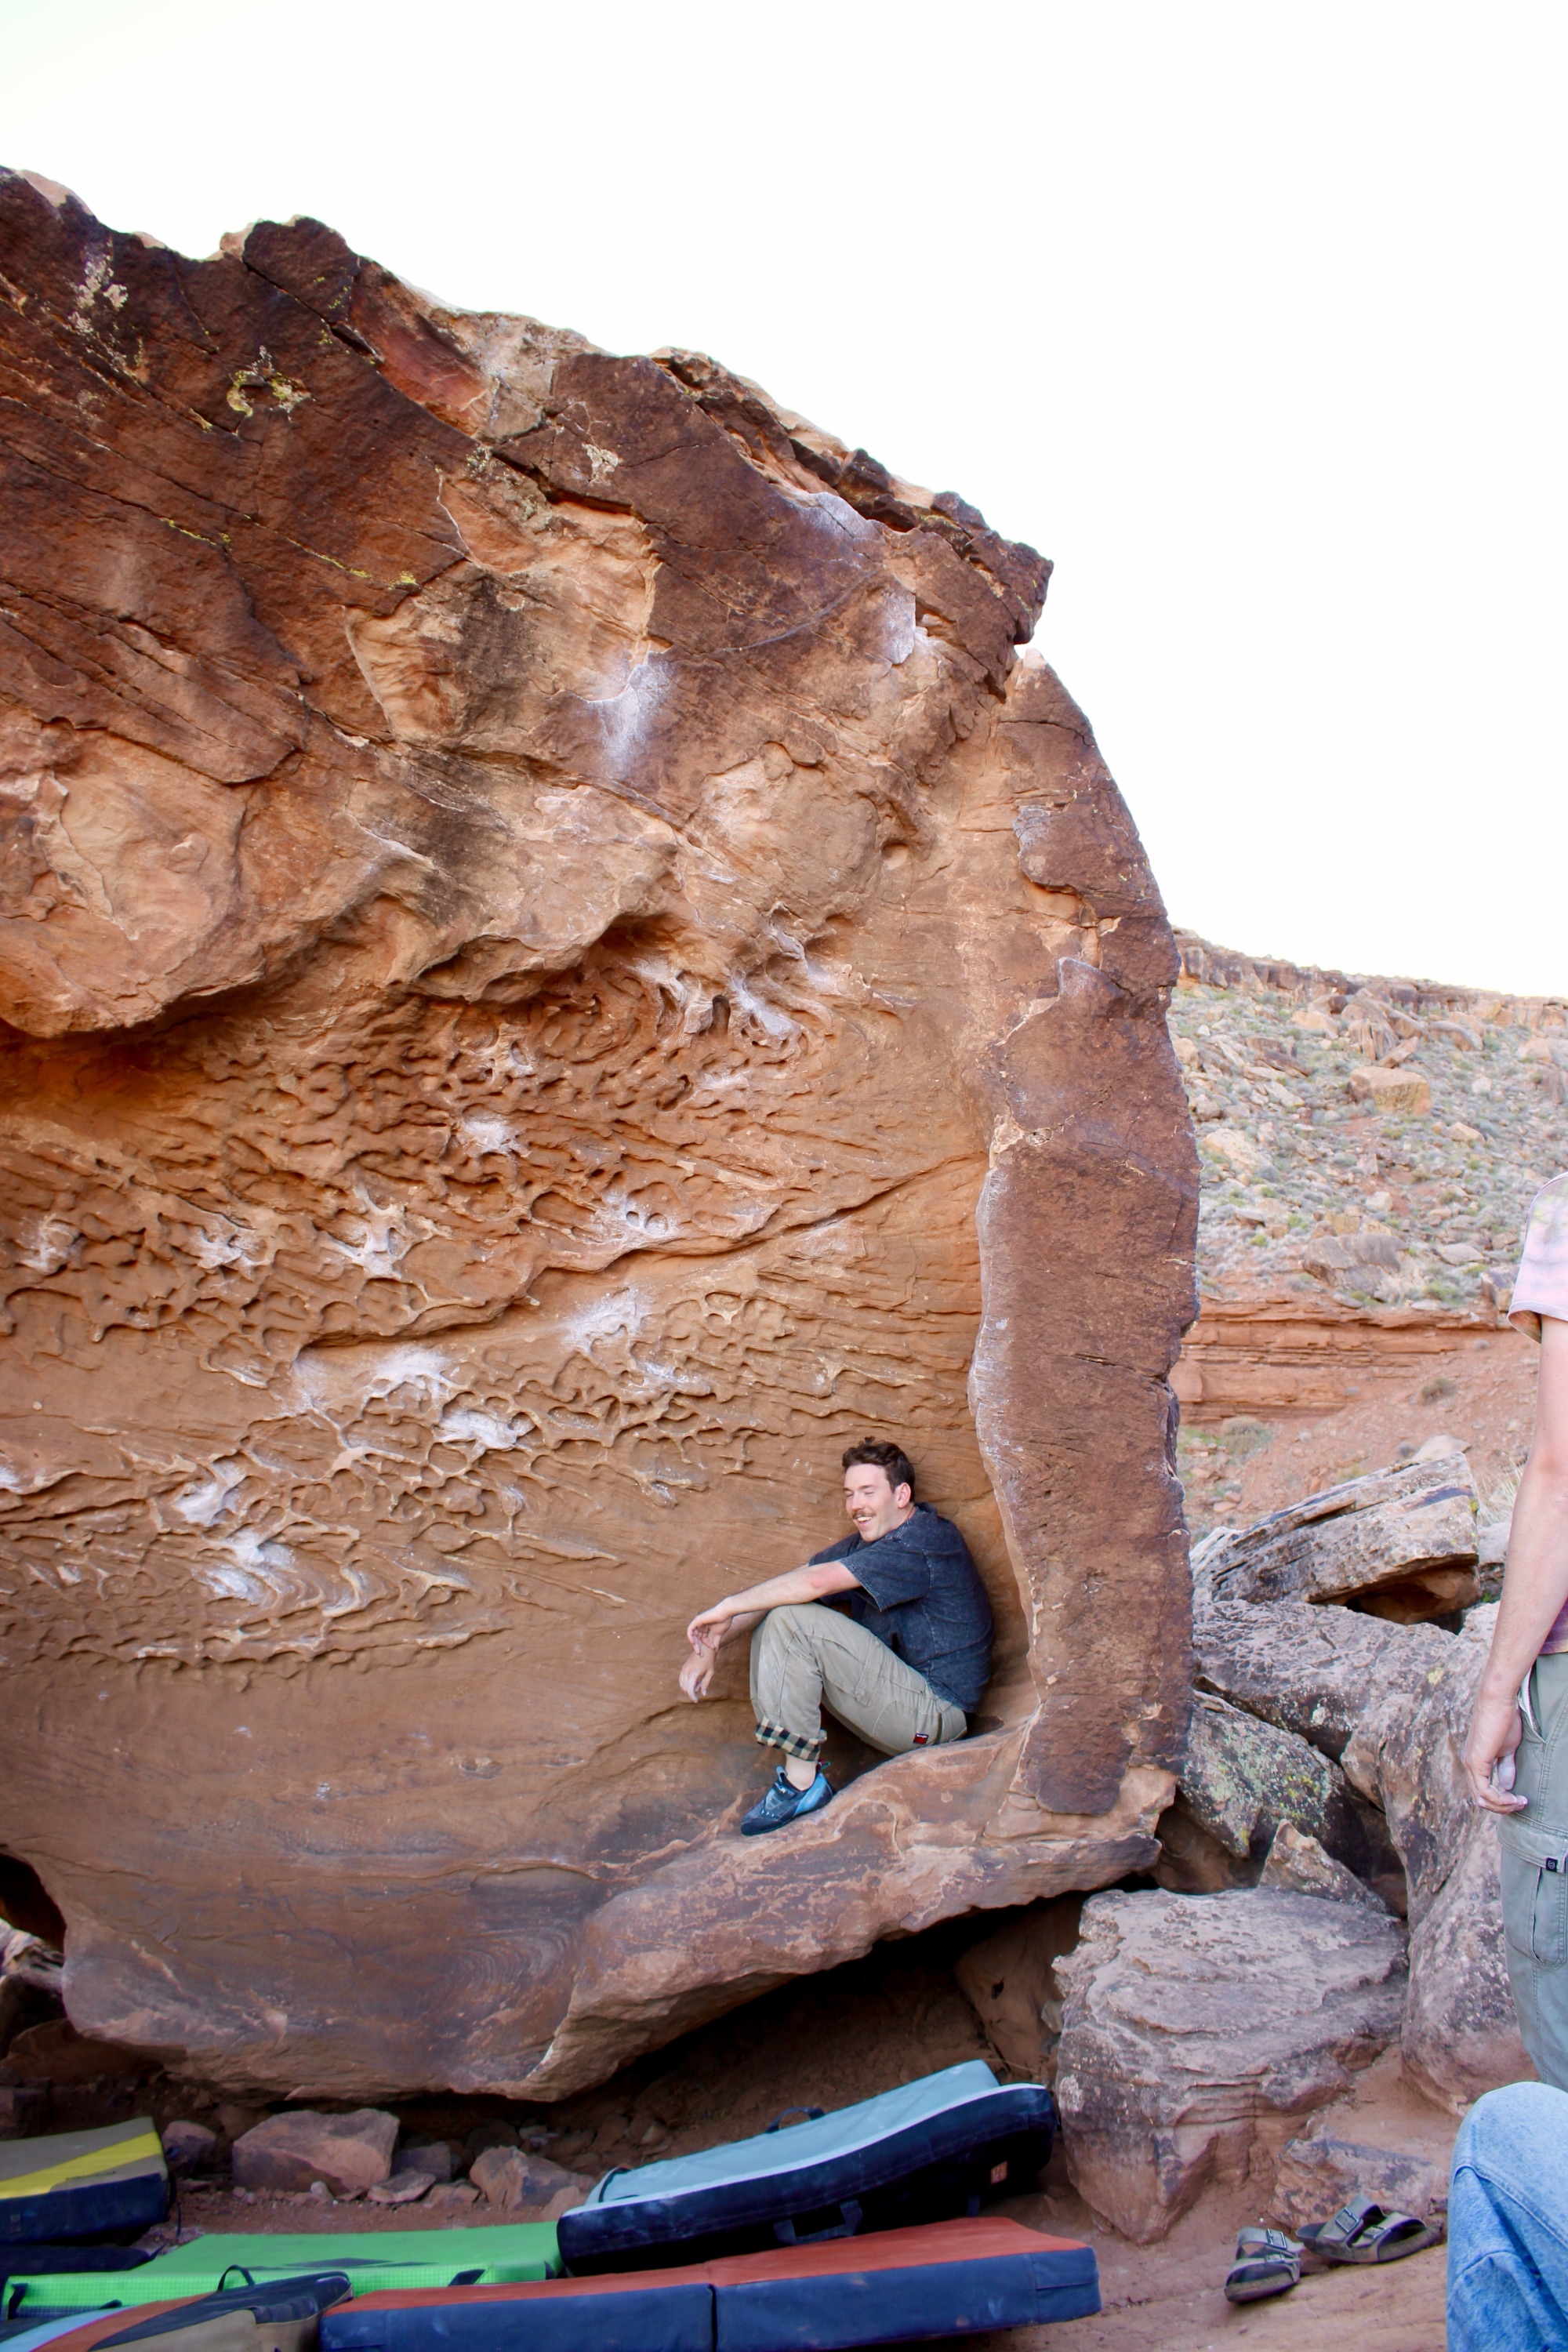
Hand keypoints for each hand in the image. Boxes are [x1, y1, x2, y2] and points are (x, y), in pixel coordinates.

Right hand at [679, 1646, 714, 1701]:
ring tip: (697, 1685)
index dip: (692, 1697)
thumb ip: (705, 1684)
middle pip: (684, 1688)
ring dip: (687, 1688)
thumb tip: (703, 1694)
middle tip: (699, 1691)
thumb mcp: (710, 1672)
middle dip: (690, 1693)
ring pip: (681, 1684)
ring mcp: (684, 1668)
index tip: (696, 1701)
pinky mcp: (684, 1667)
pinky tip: (692, 1683)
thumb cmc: (710, 1660)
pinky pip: (681, 1678)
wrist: (705, 1647)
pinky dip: (685, 1683)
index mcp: (694, 1673)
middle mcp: (687, 1671)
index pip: (689, 1689)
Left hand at [685, 1604, 730, 1649]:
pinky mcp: (697, 1620)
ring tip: (698, 1651)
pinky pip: (690, 1630)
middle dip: (698, 1647)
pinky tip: (694, 1643)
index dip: (707, 1645)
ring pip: (693, 1635)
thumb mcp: (719, 1634)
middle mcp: (701, 1625)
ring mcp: (698, 1622)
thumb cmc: (724, 1621)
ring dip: (695, 1644)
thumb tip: (715, 1650)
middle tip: (700, 1655)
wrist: (726, 1613)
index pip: (703, 1638)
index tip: (713, 1648)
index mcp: (705, 1627)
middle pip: (697, 1638)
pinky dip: (691, 1636)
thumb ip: (715, 1641)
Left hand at [1463, 1686, 1527, 1811]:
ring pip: (1482, 1799)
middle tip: (1520, 1804)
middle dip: (1502, 1807)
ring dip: (1503, 1806)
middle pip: (1480, 1799)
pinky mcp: (1476, 1762)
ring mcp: (1470, 1763)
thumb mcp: (1506, 1749)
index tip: (1519, 1799)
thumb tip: (1506, 1786)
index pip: (1482, 1791)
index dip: (1500, 1801)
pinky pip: (1485, 1791)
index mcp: (1473, 1760)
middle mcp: (1467, 1763)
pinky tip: (1514, 1798)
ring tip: (1520, 1802)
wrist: (1498, 1701)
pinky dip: (1501, 1800)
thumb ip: (1505, 1767)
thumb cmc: (1503, 1720)